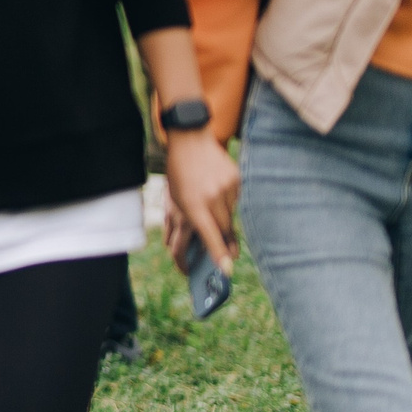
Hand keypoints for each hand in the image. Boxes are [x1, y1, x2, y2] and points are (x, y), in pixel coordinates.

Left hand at [164, 131, 241, 270]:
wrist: (191, 141)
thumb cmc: (179, 174)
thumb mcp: (175, 198)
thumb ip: (188, 220)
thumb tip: (198, 241)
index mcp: (192, 205)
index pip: (209, 235)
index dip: (218, 254)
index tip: (227, 270)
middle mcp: (211, 198)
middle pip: (224, 229)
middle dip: (224, 241)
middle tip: (231, 254)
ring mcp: (226, 189)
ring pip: (231, 215)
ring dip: (223, 215)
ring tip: (210, 200)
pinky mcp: (236, 181)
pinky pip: (235, 201)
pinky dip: (227, 201)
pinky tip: (217, 188)